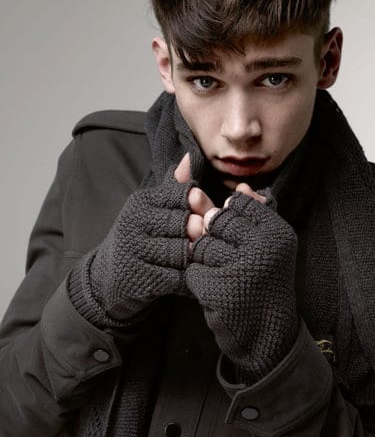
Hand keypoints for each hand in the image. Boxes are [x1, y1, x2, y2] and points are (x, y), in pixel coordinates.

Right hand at [69, 153, 194, 324]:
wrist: (107, 278)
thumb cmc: (139, 237)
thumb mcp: (151, 209)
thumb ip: (173, 188)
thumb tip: (190, 157)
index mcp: (141, 202)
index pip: (183, 197)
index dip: (199, 208)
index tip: (202, 218)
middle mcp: (135, 223)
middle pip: (186, 224)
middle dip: (201, 235)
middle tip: (205, 243)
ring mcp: (136, 251)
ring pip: (184, 251)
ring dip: (195, 259)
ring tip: (200, 260)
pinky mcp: (141, 278)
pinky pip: (178, 276)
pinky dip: (187, 279)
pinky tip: (187, 278)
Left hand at [185, 191, 297, 382]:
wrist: (269, 338)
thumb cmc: (265, 287)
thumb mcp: (269, 249)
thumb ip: (254, 216)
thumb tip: (241, 186)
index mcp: (278, 232)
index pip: (239, 204)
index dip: (231, 220)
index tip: (239, 240)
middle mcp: (263, 247)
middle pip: (217, 221)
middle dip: (215, 239)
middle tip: (233, 262)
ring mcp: (241, 269)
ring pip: (202, 245)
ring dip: (206, 261)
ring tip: (226, 277)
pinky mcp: (219, 290)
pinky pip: (193, 270)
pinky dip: (199, 282)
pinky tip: (217, 292)